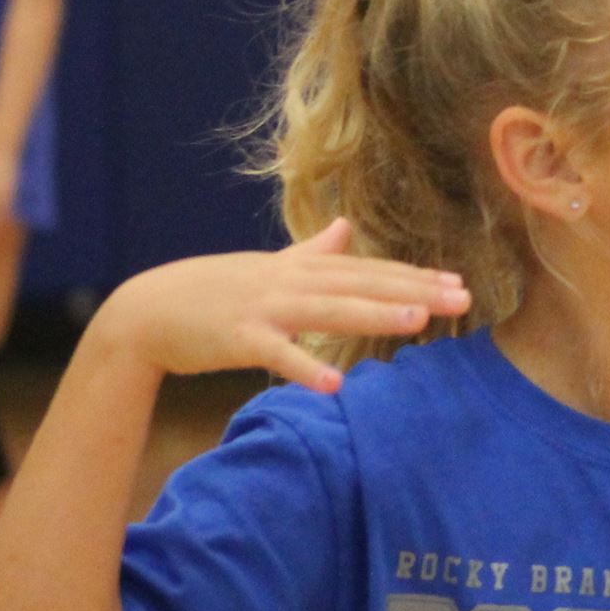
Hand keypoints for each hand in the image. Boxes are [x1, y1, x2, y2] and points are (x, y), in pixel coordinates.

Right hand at [87, 217, 469, 391]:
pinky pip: (276, 354)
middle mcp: (291, 282)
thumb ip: (312, 250)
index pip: (369, 272)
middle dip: (414, 291)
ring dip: (374, 314)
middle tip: (462, 297)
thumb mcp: (270, 266)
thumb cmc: (214, 290)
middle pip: (362, 286)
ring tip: (418, 322)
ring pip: (329, 311)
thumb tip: (345, 226)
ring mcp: (265, 308)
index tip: (457, 282)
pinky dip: (304, 367)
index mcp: (302, 268)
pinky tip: (335, 384)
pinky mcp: (238, 337)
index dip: (414, 277)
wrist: (147, 310)